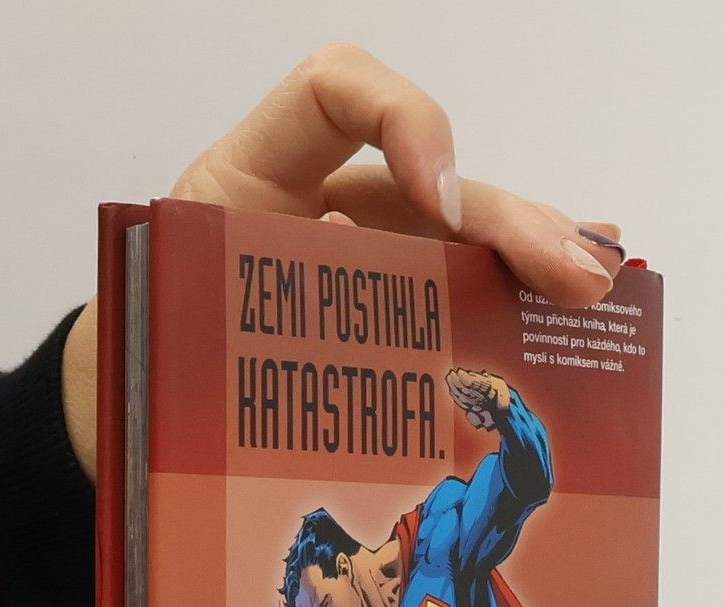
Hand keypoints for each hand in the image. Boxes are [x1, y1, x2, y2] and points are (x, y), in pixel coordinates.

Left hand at [62, 45, 622, 480]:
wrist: (127, 397)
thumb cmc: (144, 347)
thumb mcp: (163, 324)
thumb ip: (215, 321)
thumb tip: (304, 335)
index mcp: (251, 180)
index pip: (335, 93)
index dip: (404, 120)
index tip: (442, 195)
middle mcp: (318, 205)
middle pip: (431, 186)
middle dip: (511, 222)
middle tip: (577, 273)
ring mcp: (357, 262)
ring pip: (459, 247)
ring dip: (533, 263)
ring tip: (596, 287)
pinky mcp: (380, 321)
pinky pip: (453, 305)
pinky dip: (512, 310)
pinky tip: (571, 313)